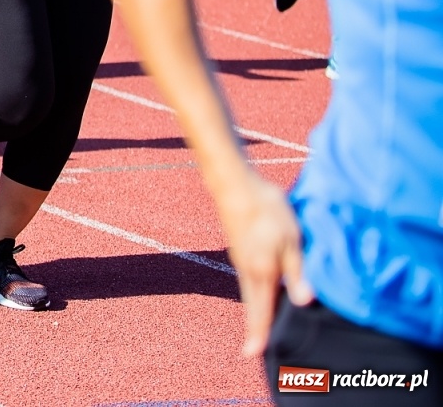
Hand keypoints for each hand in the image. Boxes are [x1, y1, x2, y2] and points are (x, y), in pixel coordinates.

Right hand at [217, 173, 313, 356]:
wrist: (235, 184)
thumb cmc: (267, 210)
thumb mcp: (291, 240)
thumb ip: (297, 271)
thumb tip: (304, 302)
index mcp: (262, 271)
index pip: (261, 311)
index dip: (258, 333)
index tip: (251, 355)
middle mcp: (248, 270)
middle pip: (253, 304)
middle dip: (256, 326)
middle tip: (256, 346)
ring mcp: (241, 258)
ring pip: (251, 291)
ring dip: (257, 309)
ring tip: (265, 323)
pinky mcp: (240, 248)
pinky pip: (249, 278)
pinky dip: (257, 291)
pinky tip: (266, 289)